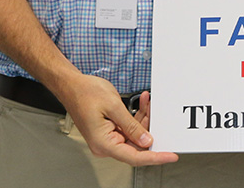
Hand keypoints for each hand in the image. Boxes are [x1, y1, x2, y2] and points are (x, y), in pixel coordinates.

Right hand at [58, 75, 177, 166]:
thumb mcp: (114, 106)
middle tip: (156, 111)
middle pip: (136, 146)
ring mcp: (107, 138)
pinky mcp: (110, 130)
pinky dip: (137, 116)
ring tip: (147, 101)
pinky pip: (128, 128)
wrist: (72, 86)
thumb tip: (146, 141)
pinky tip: (142, 103)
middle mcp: (105, 145)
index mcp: (104, 143)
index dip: (155, 157)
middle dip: (149, 128)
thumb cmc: (85, 93)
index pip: (134, 157)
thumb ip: (132, 126)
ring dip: (143, 119)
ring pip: (134, 135)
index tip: (171, 156)